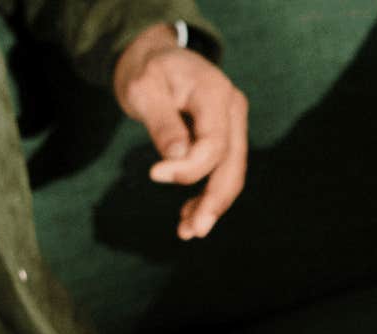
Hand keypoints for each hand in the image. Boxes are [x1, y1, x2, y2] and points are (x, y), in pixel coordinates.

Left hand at [113, 23, 248, 239]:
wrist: (155, 59)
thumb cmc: (146, 72)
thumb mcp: (143, 90)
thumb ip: (162, 123)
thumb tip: (178, 158)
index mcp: (215, 93)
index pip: (214, 143)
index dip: (189, 167)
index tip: (154, 175)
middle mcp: (233, 108)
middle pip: (232, 164)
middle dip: (213, 201)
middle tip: (191, 231)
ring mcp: (233, 123)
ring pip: (231, 173)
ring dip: (212, 205)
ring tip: (187, 231)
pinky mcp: (225, 136)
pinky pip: (222, 170)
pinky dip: (207, 194)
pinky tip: (189, 214)